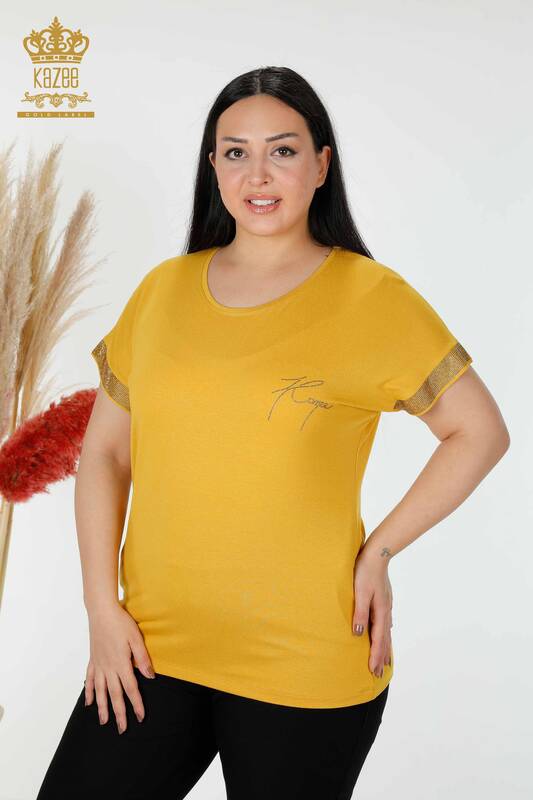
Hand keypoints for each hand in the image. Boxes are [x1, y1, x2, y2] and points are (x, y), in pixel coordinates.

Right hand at [84, 601, 155, 734]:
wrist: (101, 611)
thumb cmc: (121, 623)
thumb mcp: (136, 638)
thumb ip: (143, 658)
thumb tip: (150, 677)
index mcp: (121, 664)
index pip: (131, 689)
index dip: (136, 704)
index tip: (140, 717)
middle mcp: (108, 668)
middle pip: (115, 695)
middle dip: (119, 713)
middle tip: (123, 729)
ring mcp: (99, 665)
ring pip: (101, 692)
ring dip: (102, 707)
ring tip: (104, 722)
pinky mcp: (93, 660)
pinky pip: (91, 679)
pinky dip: (90, 692)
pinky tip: (89, 702)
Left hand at [352, 549, 392, 677]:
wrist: (377, 553)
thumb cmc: (365, 571)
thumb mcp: (360, 592)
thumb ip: (359, 613)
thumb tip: (358, 634)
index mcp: (380, 612)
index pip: (378, 640)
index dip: (375, 656)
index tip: (373, 671)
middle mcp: (386, 611)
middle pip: (384, 639)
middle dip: (381, 657)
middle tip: (378, 673)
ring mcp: (386, 605)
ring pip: (386, 632)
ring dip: (384, 647)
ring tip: (385, 660)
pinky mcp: (384, 600)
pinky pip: (385, 623)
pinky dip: (385, 634)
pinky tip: (385, 634)